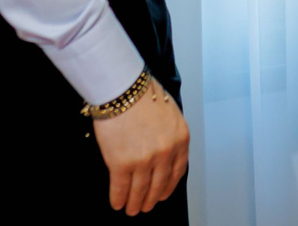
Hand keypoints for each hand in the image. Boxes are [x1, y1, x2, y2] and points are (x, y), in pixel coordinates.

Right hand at [91, 76, 188, 214]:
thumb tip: (166, 152)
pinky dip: (118, 198)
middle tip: (145, 207)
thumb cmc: (144, 95)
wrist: (122, 88)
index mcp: (181, 139)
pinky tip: (116, 203)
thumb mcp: (170, 113)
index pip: (177, 171)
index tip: (163, 194)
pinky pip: (120, 188)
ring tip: (131, 209)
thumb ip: (171, 134)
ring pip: (140, 190)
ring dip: (135, 203)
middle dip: (152, 199)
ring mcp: (144, 160)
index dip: (169, 186)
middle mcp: (165, 152)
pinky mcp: (121, 163)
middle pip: (159, 184)